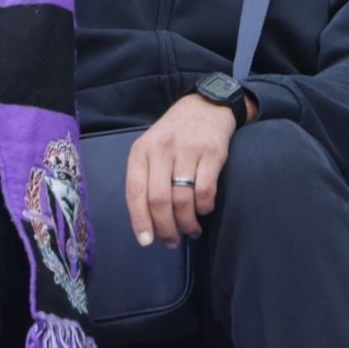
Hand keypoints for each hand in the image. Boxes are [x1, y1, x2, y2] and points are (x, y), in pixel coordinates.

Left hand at [124, 92, 254, 247]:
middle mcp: (162, 150)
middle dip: (165, 228)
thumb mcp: (152, 148)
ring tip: (190, 230)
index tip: (146, 241)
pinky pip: (205, 192)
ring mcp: (188, 150)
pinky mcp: (212, 153)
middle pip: (159, 201)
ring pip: (183, 200)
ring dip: (187, 223)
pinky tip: (204, 209)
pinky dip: (204, 208)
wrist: (207, 106)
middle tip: (171, 241)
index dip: (139, 220)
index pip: (135, 191)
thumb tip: (147, 221)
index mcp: (141, 151)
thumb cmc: (174, 133)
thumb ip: (146, 177)